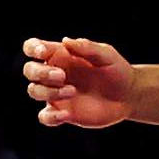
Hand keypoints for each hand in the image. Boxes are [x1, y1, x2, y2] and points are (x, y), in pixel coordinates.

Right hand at [20, 38, 136, 129]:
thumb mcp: (106, 54)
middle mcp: (53, 74)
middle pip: (29, 70)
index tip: (43, 53)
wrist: (128, 95)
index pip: (33, 47)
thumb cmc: (116, 70)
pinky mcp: (62, 113)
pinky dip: (50, 116)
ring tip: (73, 91)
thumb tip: (65, 41)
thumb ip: (87, 47)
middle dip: (40, 72)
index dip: (32, 48)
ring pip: (34, 91)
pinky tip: (65, 115)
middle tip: (62, 76)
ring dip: (48, 91)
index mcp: (59, 55)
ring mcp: (56, 94)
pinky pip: (45, 117)